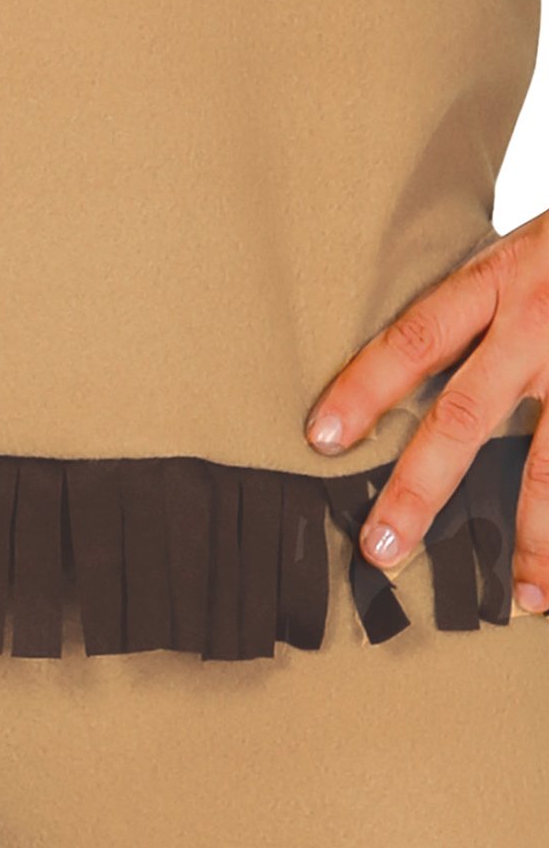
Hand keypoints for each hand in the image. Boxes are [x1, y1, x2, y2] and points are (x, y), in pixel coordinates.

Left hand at [303, 213, 548, 614]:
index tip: (321, 439)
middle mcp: (541, 322)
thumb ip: (476, 304)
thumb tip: (412, 373)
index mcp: (499, 279)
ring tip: (520, 598)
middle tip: (382, 550)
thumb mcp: (518, 249)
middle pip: (468, 415)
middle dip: (421, 488)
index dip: (365, 387)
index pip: (415, 338)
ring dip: (537, 537)